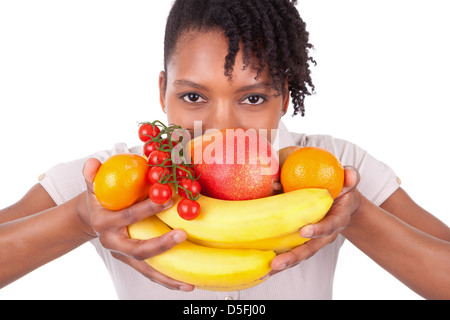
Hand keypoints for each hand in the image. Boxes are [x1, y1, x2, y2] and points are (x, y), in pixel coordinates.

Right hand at [78, 158, 194, 291]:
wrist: (93, 217)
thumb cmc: (100, 198)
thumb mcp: (94, 185)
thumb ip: (93, 175)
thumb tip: (93, 163)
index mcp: (105, 223)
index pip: (127, 217)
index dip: (146, 209)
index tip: (168, 199)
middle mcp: (114, 244)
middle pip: (137, 250)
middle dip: (160, 245)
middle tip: (182, 235)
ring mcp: (124, 256)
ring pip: (146, 270)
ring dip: (167, 277)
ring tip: (188, 283)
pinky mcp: (134, 262)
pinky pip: (151, 273)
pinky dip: (168, 280)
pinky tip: (186, 285)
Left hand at [270, 166, 360, 272]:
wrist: (342, 202)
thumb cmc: (342, 189)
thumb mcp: (349, 181)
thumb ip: (350, 177)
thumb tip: (349, 174)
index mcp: (336, 220)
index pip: (328, 227)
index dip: (318, 229)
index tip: (304, 231)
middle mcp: (324, 235)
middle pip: (309, 249)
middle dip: (293, 257)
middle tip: (277, 263)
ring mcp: (312, 240)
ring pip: (298, 255)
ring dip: (282, 263)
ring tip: (266, 270)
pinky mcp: (300, 240)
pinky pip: (288, 250)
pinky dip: (276, 259)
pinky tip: (261, 269)